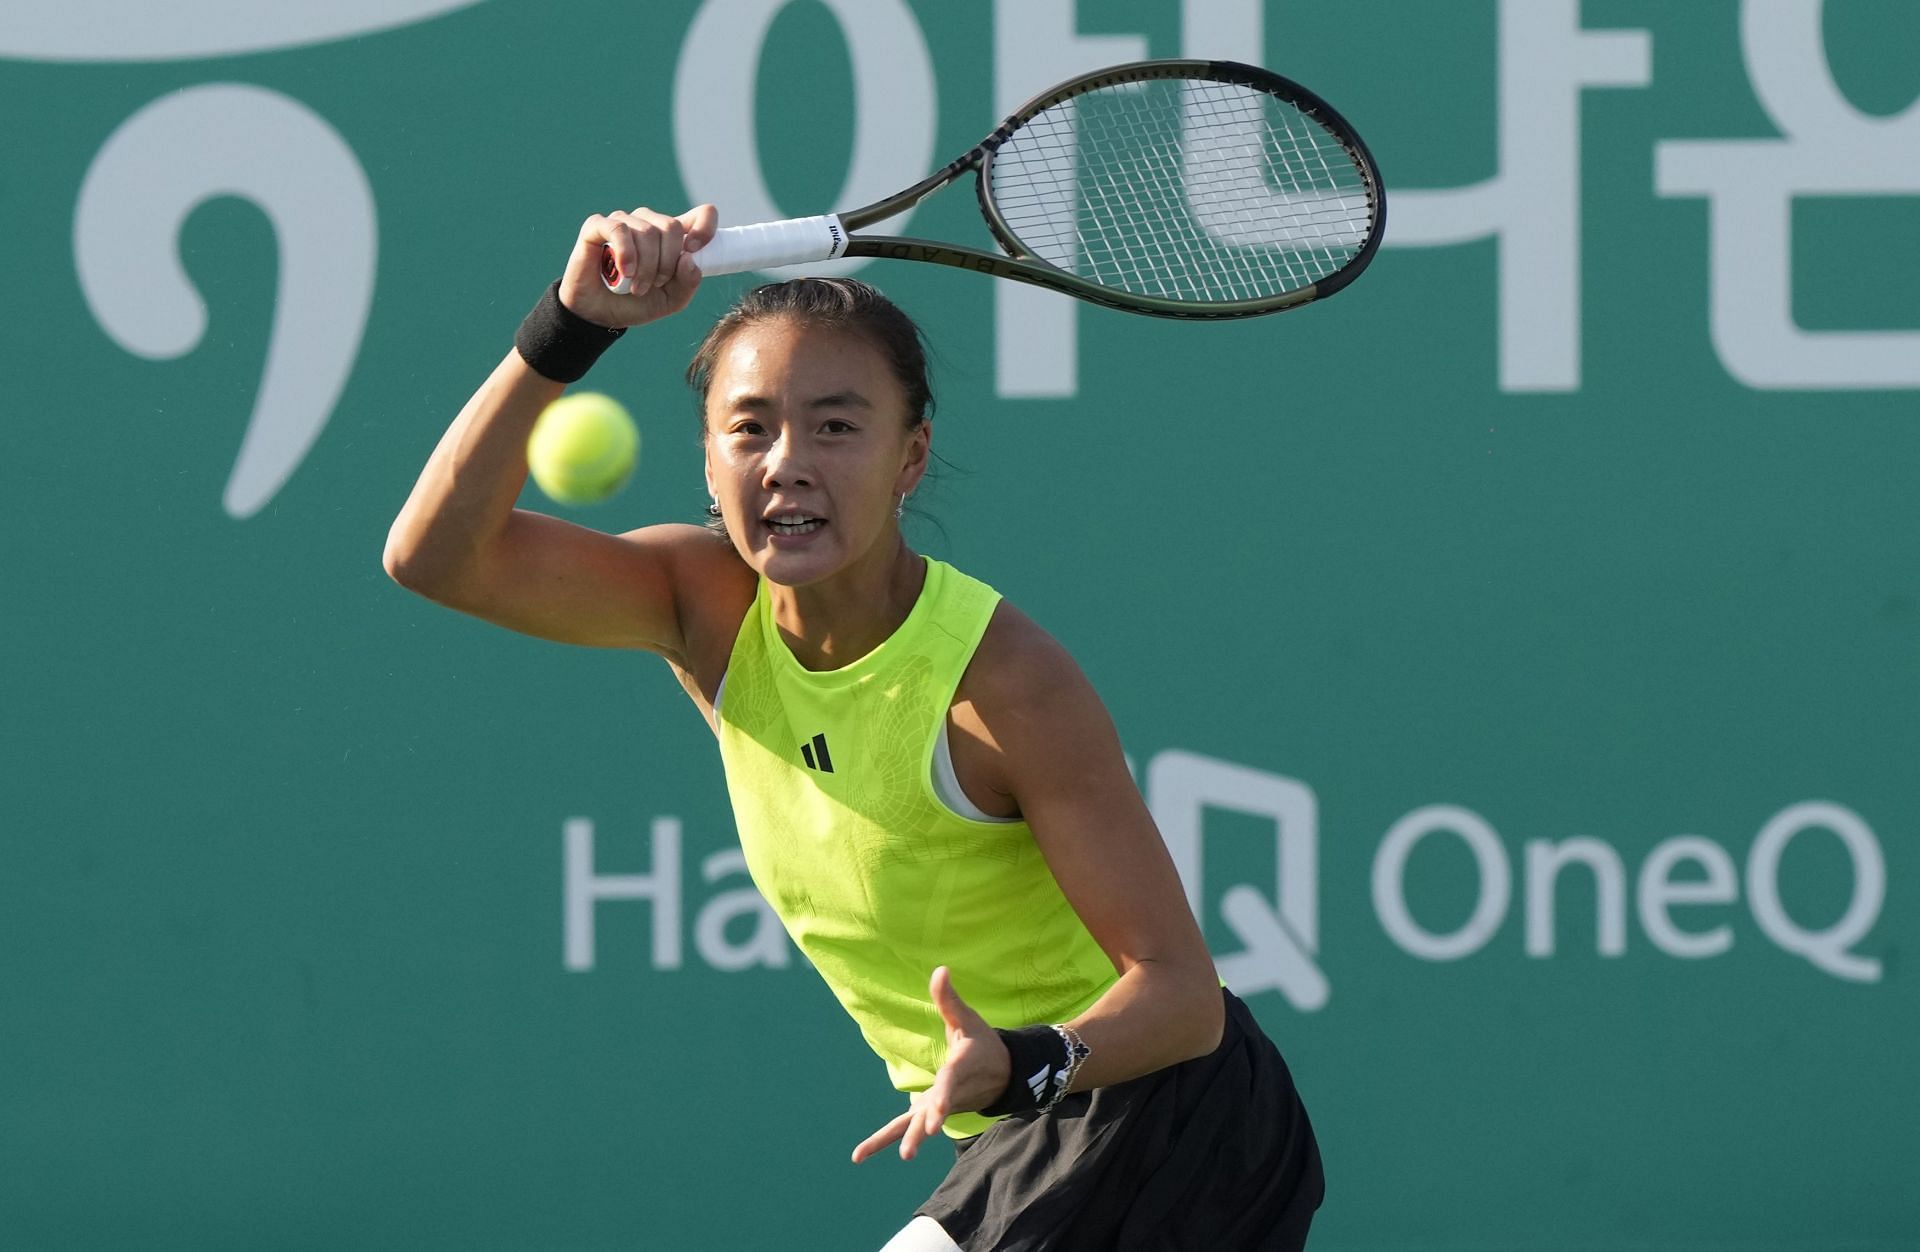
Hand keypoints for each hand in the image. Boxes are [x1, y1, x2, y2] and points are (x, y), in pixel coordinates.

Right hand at [556, 204, 716, 329]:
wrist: (600, 314)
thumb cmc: (636, 303)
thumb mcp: (671, 301)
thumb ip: (688, 283)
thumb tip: (688, 259)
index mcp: (672, 238)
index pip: (702, 214)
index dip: (705, 227)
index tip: (694, 251)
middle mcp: (649, 224)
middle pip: (671, 227)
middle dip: (666, 262)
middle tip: (655, 284)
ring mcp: (624, 223)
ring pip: (646, 231)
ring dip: (645, 266)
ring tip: (636, 287)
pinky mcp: (598, 226)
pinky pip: (618, 229)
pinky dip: (626, 253)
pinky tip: (625, 271)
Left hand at [851, 967, 1008, 1162]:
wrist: (1004, 1075)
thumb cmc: (983, 1043)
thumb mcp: (967, 1019)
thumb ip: (949, 999)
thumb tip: (939, 968)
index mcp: (960, 1070)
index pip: (949, 1085)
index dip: (941, 1101)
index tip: (934, 1120)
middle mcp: (950, 1095)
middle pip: (931, 1116)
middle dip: (918, 1133)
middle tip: (906, 1154)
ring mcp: (940, 1107)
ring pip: (914, 1126)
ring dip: (892, 1140)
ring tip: (858, 1156)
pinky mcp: (931, 1112)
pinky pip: (908, 1126)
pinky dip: (886, 1137)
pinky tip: (862, 1151)